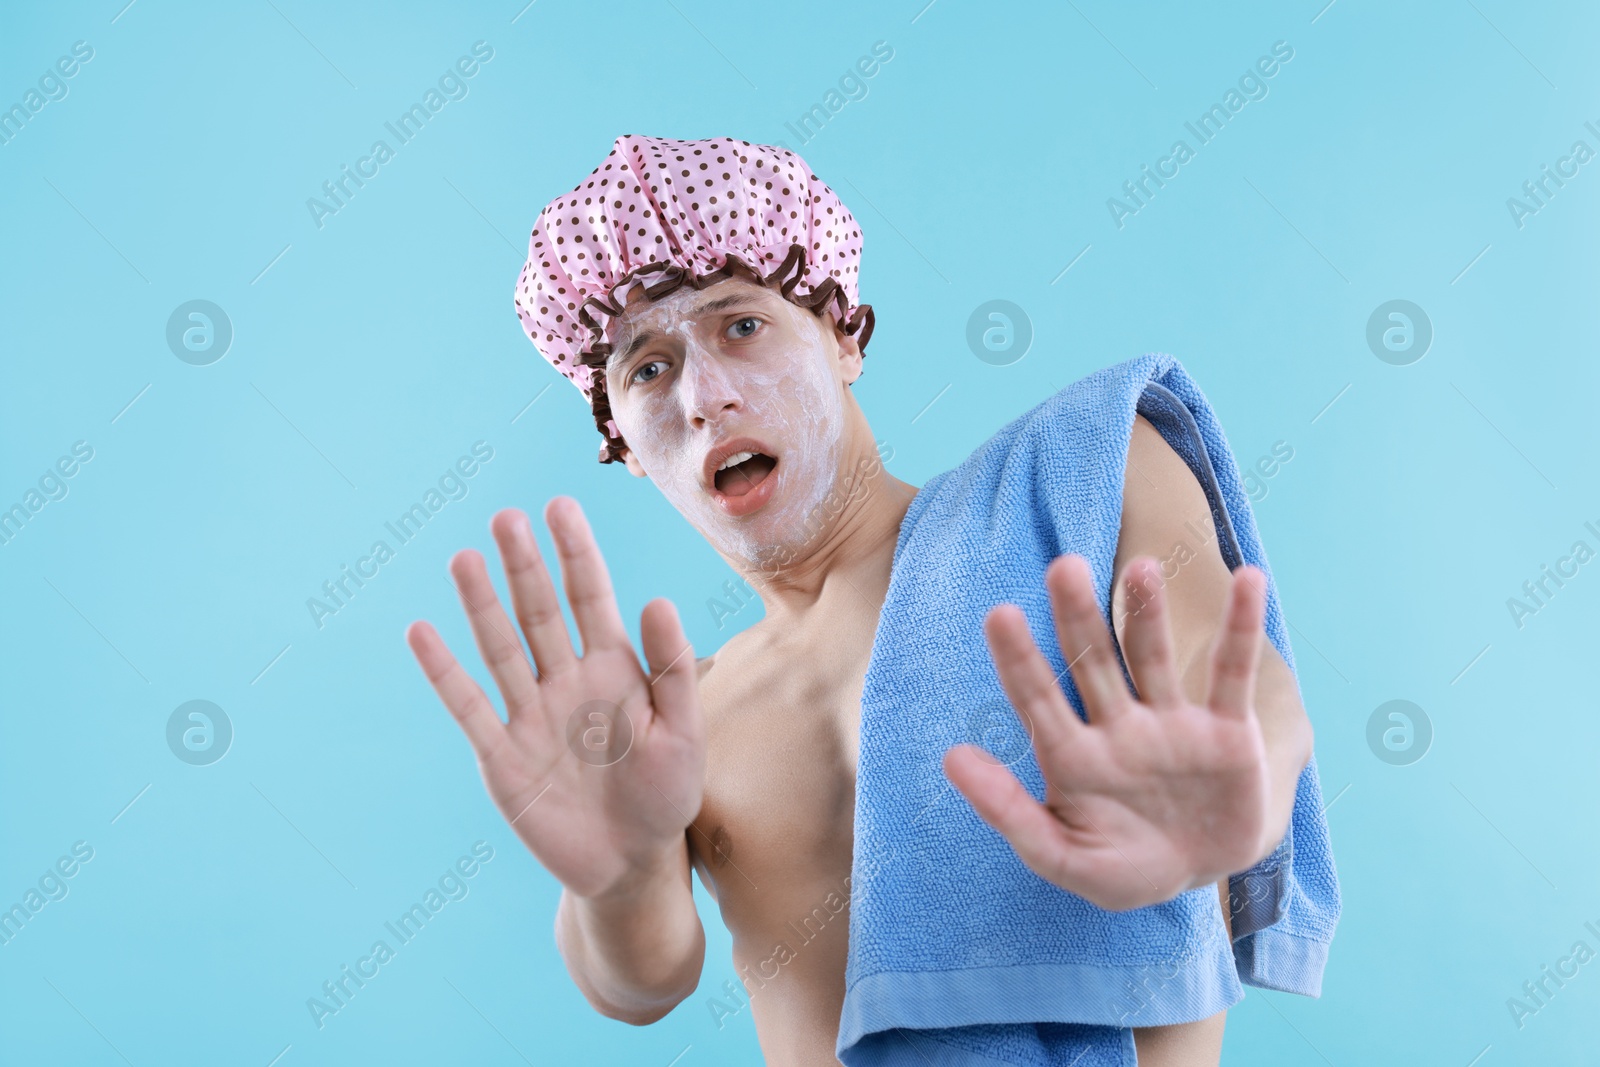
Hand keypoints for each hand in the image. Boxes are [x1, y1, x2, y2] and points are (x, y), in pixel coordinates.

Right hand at [407, 498, 704, 899]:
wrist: (631, 865)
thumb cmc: (666, 796)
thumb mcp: (684, 735)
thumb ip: (672, 670)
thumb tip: (657, 599)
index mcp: (615, 669)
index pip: (590, 597)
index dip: (576, 553)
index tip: (560, 505)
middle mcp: (567, 681)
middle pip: (540, 612)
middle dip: (525, 565)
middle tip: (506, 517)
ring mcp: (530, 715)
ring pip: (502, 648)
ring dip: (482, 605)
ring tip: (464, 558)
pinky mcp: (502, 756)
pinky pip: (469, 708)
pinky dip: (445, 673)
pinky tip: (422, 632)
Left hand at [943, 554, 1273, 910]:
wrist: (1202, 878)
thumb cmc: (1121, 867)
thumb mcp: (1061, 856)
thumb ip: (1009, 813)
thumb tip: (952, 757)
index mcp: (1072, 755)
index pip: (1037, 699)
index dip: (1019, 659)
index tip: (1000, 613)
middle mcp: (1118, 726)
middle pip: (1092, 662)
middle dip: (1078, 617)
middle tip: (1064, 566)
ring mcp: (1173, 724)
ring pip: (1153, 658)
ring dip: (1147, 613)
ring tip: (1140, 569)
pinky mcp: (1229, 732)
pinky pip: (1233, 672)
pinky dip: (1242, 628)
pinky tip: (1248, 580)